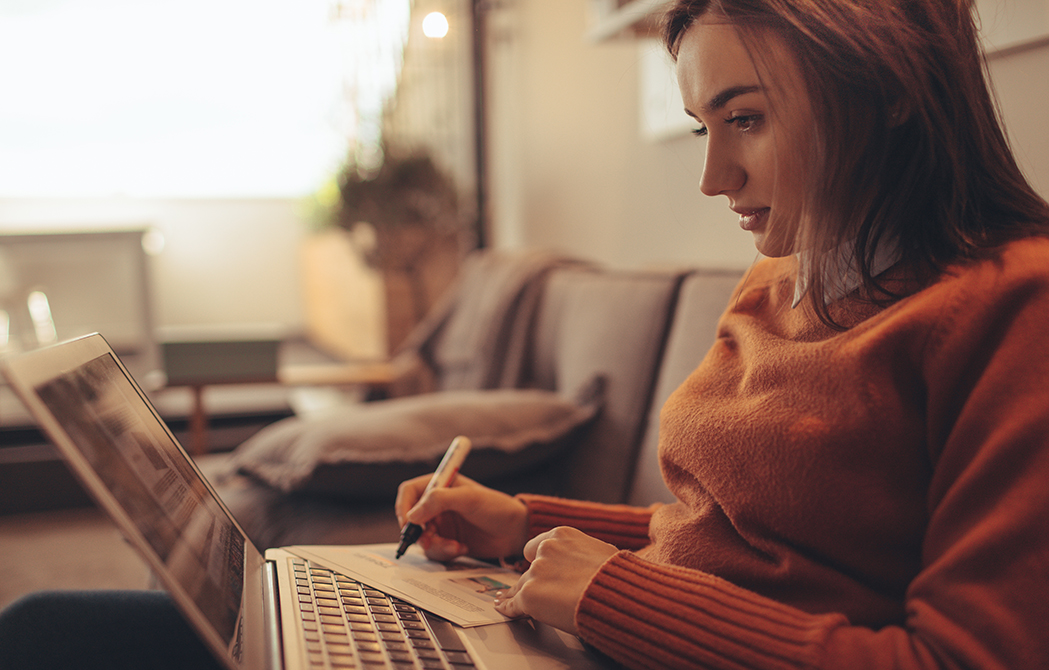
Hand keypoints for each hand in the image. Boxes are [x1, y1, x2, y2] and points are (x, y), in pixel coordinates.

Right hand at [394, 473, 529, 561]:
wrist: (516, 532)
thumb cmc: (497, 508)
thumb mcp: (469, 499)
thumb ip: (439, 500)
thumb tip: (413, 514)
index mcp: (441, 485)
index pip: (410, 492)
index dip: (404, 507)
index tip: (409, 523)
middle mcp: (438, 504)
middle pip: (411, 518)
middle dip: (419, 532)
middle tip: (430, 541)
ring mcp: (442, 524)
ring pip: (422, 538)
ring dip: (435, 545)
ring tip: (455, 546)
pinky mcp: (448, 541)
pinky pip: (435, 550)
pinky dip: (445, 552)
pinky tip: (463, 548)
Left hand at [493, 527, 617, 634]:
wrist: (616, 595)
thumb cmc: (617, 578)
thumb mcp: (601, 552)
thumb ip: (582, 554)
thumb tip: (587, 563)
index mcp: (561, 535)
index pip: (538, 547)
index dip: (540, 561)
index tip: (541, 570)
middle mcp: (545, 550)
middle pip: (529, 568)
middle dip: (535, 580)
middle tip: (541, 592)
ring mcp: (535, 572)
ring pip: (522, 586)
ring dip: (526, 595)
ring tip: (528, 606)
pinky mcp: (529, 595)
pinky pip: (513, 604)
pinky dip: (510, 608)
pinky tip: (506, 609)